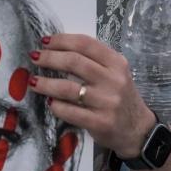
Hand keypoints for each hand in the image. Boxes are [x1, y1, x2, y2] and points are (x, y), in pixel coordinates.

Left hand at [26, 34, 155, 159]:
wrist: (138, 129)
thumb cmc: (121, 97)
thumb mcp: (115, 73)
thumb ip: (93, 61)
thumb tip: (57, 50)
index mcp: (116, 63)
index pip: (85, 44)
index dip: (61, 40)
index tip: (44, 41)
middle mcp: (113, 80)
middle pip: (74, 62)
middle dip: (49, 58)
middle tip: (35, 58)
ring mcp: (106, 102)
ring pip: (68, 88)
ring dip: (45, 83)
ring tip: (33, 81)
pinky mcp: (99, 122)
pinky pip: (70, 111)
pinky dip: (56, 106)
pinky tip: (50, 102)